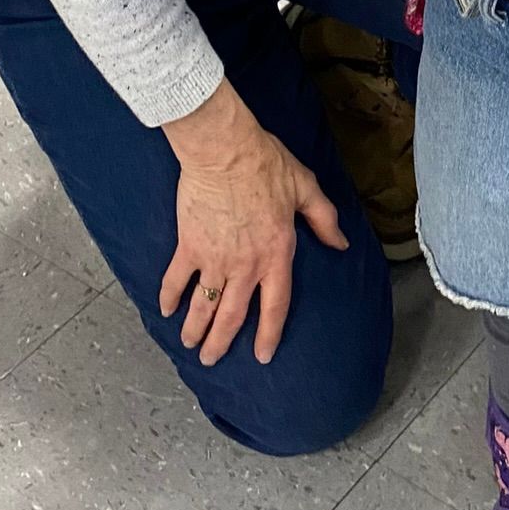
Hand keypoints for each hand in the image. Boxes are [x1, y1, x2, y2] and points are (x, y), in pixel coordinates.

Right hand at [159, 83, 348, 365]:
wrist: (225, 150)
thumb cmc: (267, 165)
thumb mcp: (306, 188)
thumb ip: (325, 220)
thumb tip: (342, 244)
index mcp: (276, 253)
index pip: (275, 305)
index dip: (268, 334)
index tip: (262, 356)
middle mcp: (245, 264)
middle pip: (232, 315)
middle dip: (221, 342)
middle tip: (212, 360)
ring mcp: (214, 258)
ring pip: (203, 305)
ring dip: (195, 329)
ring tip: (190, 345)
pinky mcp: (188, 245)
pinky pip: (176, 279)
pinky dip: (169, 297)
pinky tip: (166, 311)